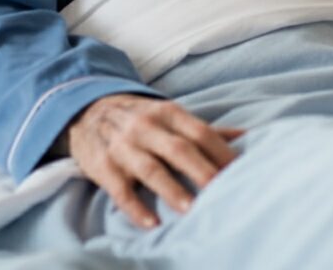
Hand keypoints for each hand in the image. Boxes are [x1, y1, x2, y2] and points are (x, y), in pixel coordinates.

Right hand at [64, 94, 243, 228]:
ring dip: (172, 190)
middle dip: (202, 171)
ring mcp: (124, 147)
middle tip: (222, 191)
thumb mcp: (172, 115)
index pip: (200, 132)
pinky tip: (152, 223)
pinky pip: (120, 190)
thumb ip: (205, 129)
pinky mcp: (103, 167)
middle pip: (179, 150)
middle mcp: (147, 127)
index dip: (220, 151)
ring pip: (151, 169)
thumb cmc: (142, 117)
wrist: (89, 109)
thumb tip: (244, 136)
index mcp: (169, 113)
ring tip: (192, 209)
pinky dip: (136, 207)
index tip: (239, 170)